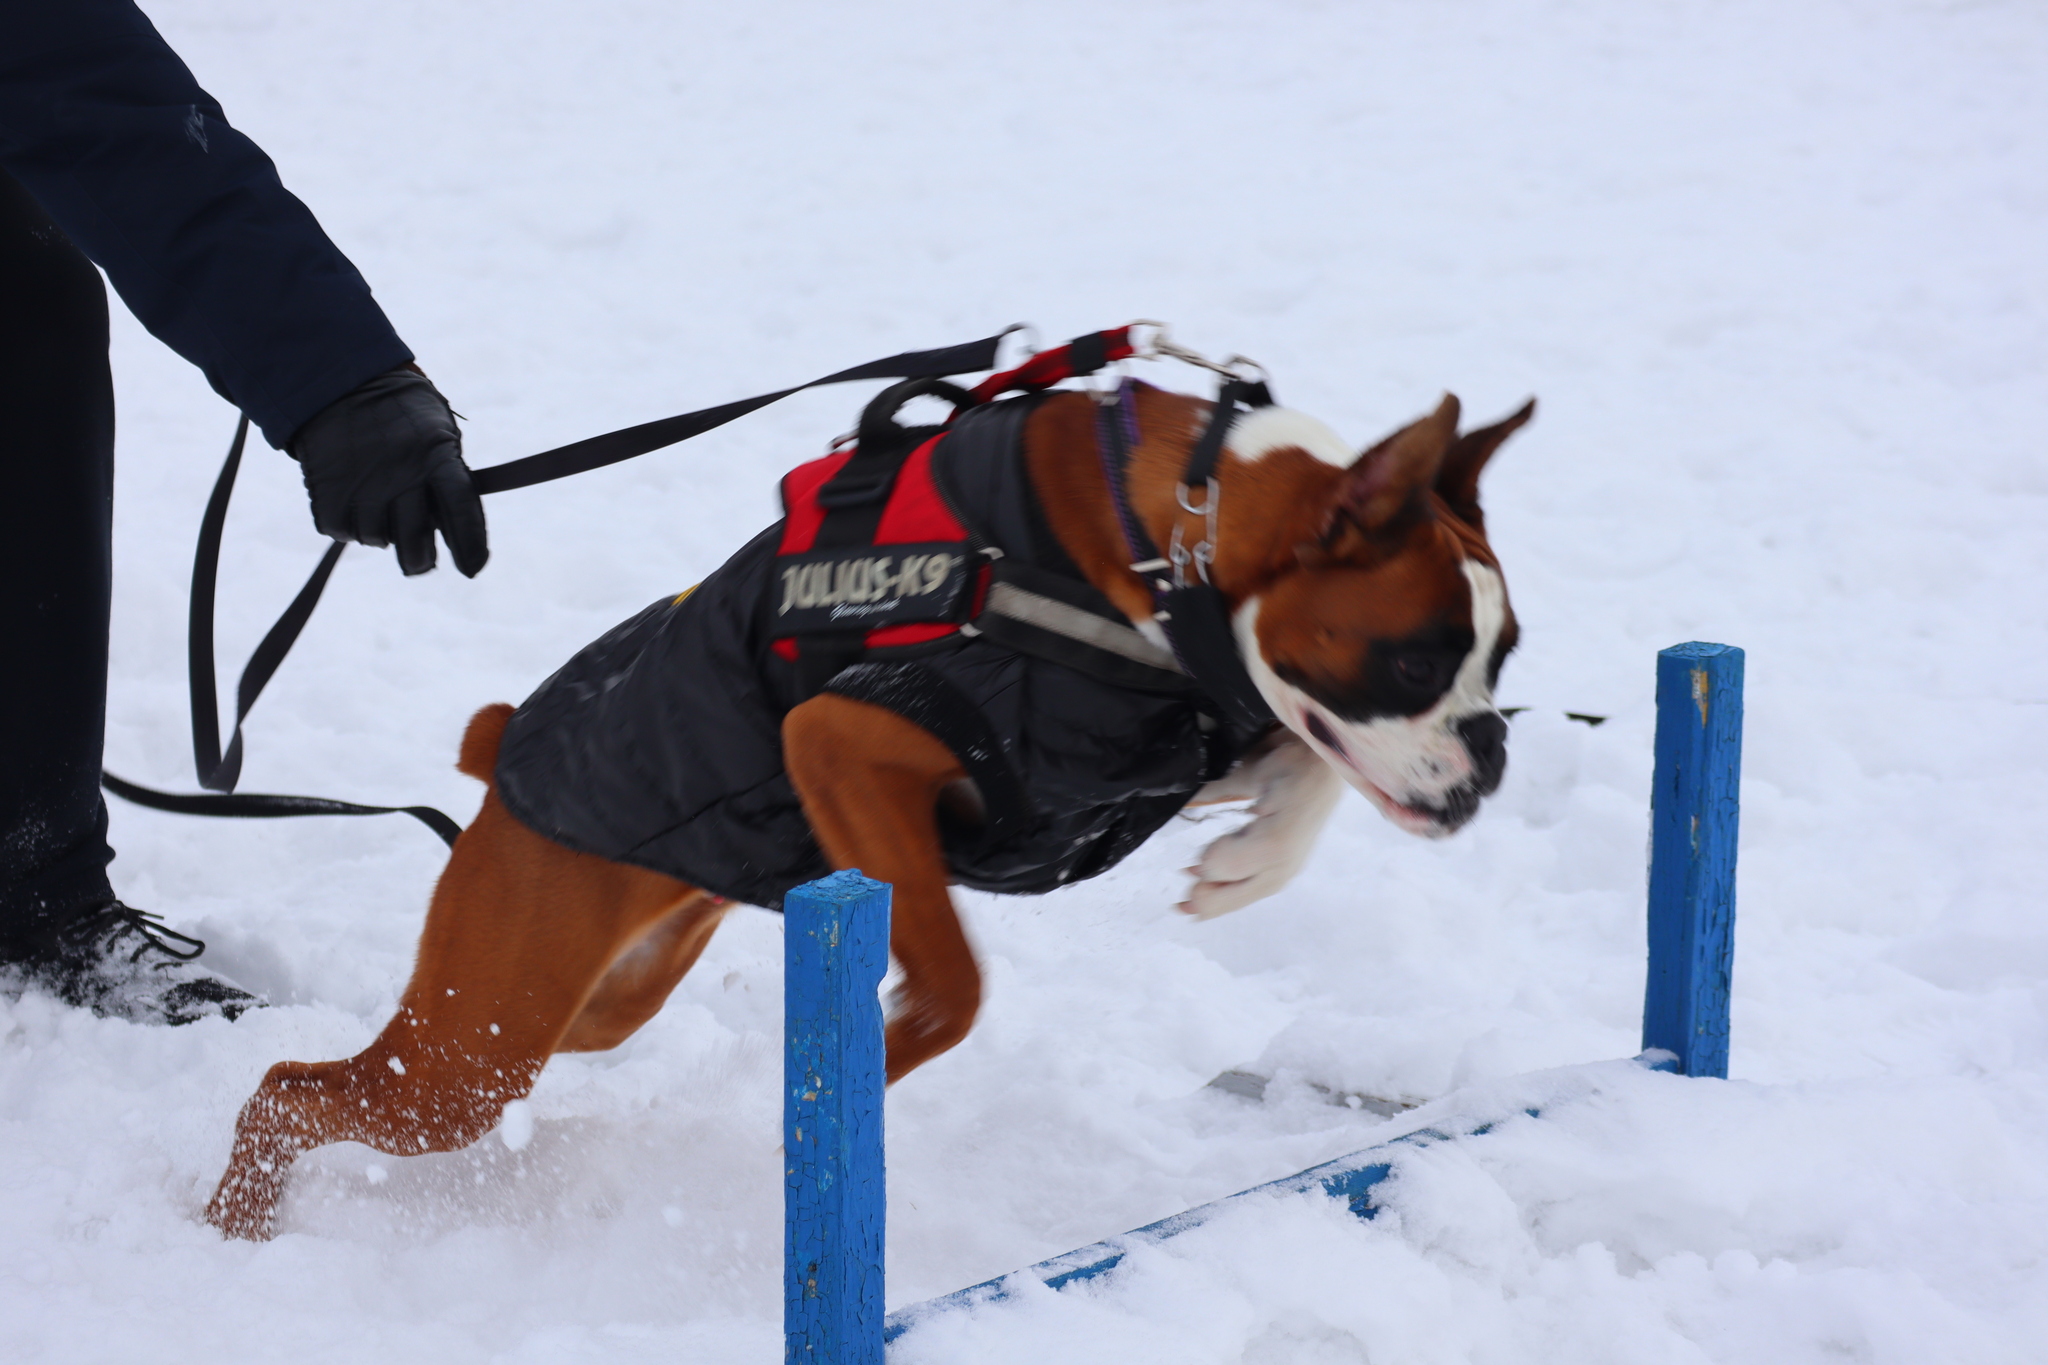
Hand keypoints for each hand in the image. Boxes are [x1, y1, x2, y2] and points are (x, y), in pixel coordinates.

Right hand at [289, 367, 488, 576]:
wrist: (340, 382)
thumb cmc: (402, 413)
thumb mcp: (438, 432)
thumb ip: (447, 476)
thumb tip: (453, 529)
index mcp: (436, 456)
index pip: (461, 510)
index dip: (470, 546)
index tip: (472, 569)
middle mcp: (400, 474)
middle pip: (415, 540)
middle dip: (421, 560)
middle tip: (420, 562)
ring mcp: (362, 484)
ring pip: (378, 539)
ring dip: (382, 533)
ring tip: (381, 506)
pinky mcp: (327, 491)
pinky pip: (342, 531)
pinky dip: (349, 526)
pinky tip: (355, 503)